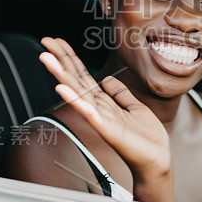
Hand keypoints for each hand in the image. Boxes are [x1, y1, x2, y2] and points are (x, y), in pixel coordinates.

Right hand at [38, 38, 171, 187]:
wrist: (156, 160)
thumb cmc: (146, 138)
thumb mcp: (134, 107)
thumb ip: (120, 93)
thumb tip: (107, 80)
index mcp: (104, 101)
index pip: (82, 74)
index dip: (70, 57)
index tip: (57, 41)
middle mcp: (98, 107)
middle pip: (75, 78)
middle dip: (61, 59)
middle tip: (45, 42)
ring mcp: (100, 118)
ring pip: (77, 92)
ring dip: (61, 74)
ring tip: (47, 58)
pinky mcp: (107, 129)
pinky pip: (89, 112)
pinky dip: (76, 100)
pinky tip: (62, 89)